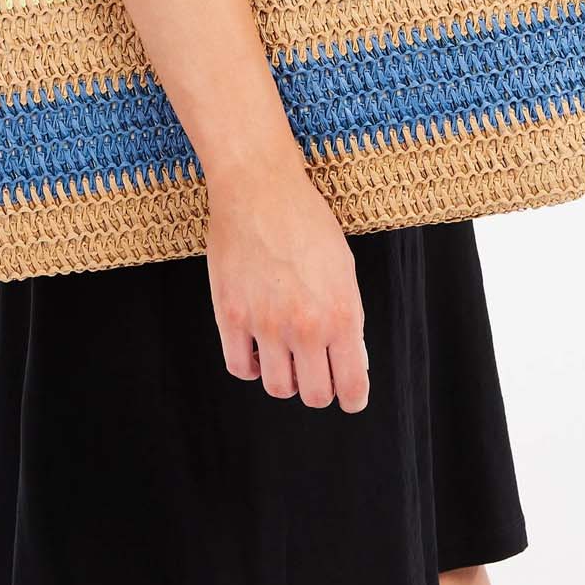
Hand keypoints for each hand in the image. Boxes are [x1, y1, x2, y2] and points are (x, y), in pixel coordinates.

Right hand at [204, 147, 370, 411]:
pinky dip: (252, 367)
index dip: (353, 397)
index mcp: (341, 313)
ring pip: (279, 388)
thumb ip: (347, 316)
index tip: (350, 397)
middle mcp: (305, 326)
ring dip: (287, 378)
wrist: (259, 186)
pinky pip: (240, 368)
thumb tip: (350, 361)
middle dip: (320, 388)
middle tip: (317, 371)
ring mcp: (265, 323)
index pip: (351, 385)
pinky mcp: (231, 315)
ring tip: (287, 356)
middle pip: (315, 395)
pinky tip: (258, 349)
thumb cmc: (306, 220)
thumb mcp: (343, 266)